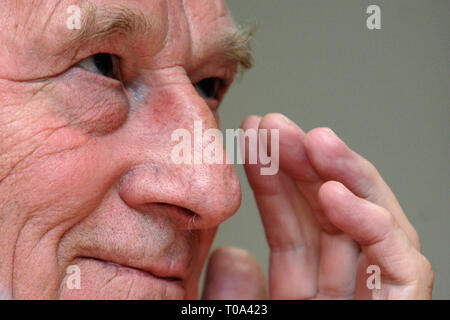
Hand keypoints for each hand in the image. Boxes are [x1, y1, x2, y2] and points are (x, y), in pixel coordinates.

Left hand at [202, 113, 433, 299]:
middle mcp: (343, 293)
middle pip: (330, 218)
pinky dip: (371, 222)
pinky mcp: (406, 303)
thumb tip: (229, 253)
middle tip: (276, 124)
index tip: (252, 143)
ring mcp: (376, 297)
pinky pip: (398, 260)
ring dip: (343, 176)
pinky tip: (335, 190)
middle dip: (306, 166)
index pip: (291, 234)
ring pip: (370, 223)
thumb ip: (233, 294)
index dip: (272, 184)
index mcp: (305, 298)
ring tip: (313, 138)